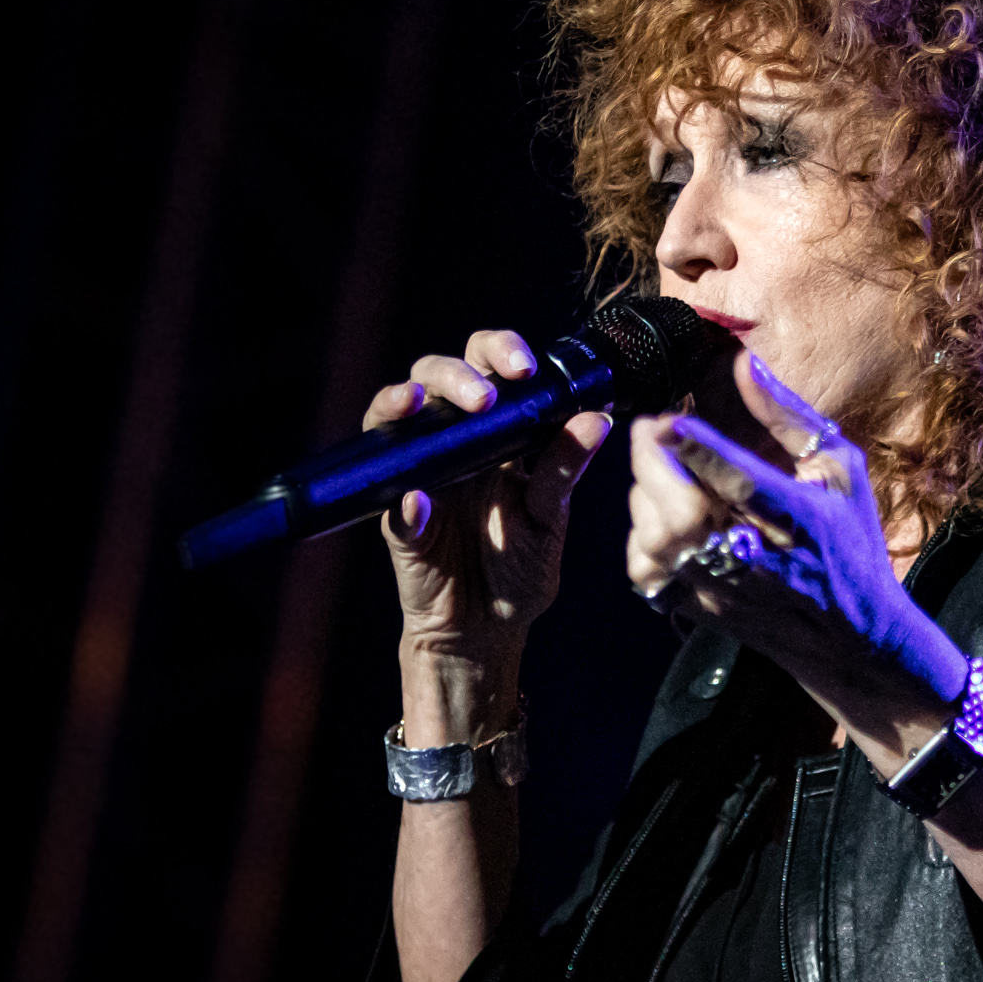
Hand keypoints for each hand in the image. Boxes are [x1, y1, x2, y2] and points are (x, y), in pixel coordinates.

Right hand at [367, 330, 612, 744]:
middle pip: (436, 375)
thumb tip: (595, 418)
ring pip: (392, 415)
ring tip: (420, 405)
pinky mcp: (395, 519)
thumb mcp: (550, 518)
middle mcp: (451, 443)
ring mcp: (416, 475)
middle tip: (485, 398)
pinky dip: (403, 501)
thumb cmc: (519, 570)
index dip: (501, 351)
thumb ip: (564, 469)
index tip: (524, 369)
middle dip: (456, 373)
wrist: (486, 630)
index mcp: (496, 434)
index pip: (490, 368)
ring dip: (401, 401)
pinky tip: (418, 502)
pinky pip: (388, 500)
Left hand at [625, 350, 967, 740]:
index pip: (738, 481)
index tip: (669, 417)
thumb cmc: (849, 542)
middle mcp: (756, 558)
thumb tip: (743, 362)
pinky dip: (640, 534)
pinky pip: (644, 565)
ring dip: (645, 492)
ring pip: (655, 536)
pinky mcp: (695, 610)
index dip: (696, 447)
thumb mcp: (840, 470)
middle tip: (653, 428)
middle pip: (681, 511)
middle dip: (652, 460)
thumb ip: (788, 416)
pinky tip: (661, 513)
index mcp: (799, 519)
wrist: (852, 641)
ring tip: (661, 468)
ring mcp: (720, 589)